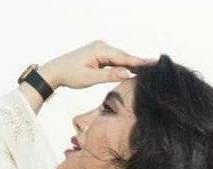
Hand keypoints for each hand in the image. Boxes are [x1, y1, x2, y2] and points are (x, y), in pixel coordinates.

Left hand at [40, 40, 155, 91]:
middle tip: (156, 66)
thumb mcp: (90, 78)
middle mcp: (102, 46)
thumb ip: (109, 76)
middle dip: (139, 62)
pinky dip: (123, 65)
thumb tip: (127, 74)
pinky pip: (114, 61)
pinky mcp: (99, 55)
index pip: (124, 58)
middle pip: (124, 57)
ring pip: (120, 59)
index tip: (153, 64)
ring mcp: (100, 50)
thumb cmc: (70, 75)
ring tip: (148, 68)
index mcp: (100, 50)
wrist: (56, 71)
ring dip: (132, 64)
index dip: (139, 62)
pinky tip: (133, 69)